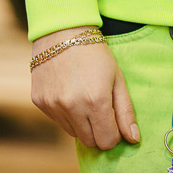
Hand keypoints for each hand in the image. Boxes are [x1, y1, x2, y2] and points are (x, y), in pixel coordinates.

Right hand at [30, 27, 139, 149]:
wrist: (63, 31)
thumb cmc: (96, 54)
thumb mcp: (117, 78)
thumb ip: (126, 112)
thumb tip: (133, 139)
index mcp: (96, 101)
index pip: (107, 141)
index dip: (114, 134)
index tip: (114, 120)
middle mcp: (72, 107)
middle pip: (90, 141)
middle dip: (99, 131)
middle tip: (102, 110)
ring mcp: (53, 105)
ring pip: (73, 133)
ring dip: (82, 124)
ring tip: (85, 98)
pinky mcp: (40, 102)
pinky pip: (58, 121)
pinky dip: (67, 114)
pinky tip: (70, 93)